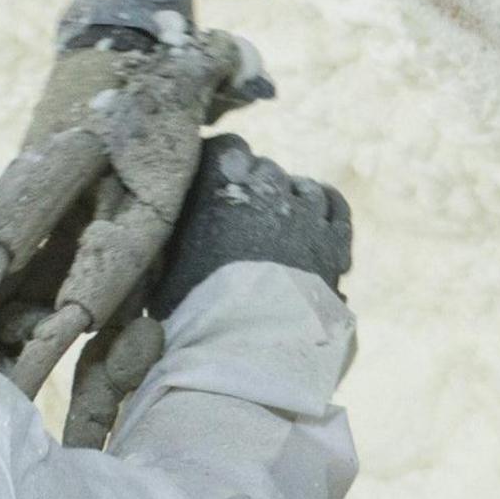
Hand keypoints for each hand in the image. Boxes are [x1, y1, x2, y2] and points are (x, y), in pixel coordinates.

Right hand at [152, 135, 350, 308]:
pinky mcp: (333, 244)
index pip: (226, 147)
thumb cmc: (194, 315)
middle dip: (252, 186)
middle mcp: (265, 191)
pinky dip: (324, 206)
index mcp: (219, 189)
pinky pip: (335, 207)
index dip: (220, 163)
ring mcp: (304, 215)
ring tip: (276, 226)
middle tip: (241, 220)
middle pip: (264, 168)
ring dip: (287, 199)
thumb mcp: (163, 272)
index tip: (213, 182)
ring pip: (300, 186)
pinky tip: (314, 216)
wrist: (245, 352)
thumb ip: (172, 240)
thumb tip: (171, 230)